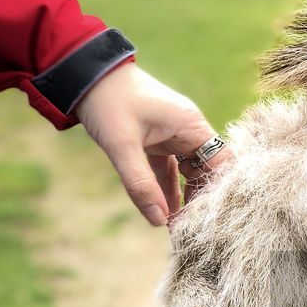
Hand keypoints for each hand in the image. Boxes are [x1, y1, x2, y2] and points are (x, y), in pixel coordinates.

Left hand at [74, 62, 232, 225]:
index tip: (213, 218)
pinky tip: (164, 214)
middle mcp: (188, 131)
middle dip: (202, 201)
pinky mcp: (157, 142)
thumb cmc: (108, 102)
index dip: (221, 190)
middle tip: (195, 231)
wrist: (83, 76)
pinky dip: (167, 191)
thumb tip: (159, 220)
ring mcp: (173, 136)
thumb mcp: (122, 145)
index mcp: (191, 126)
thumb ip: (141, 184)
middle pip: (208, 172)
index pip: (222, 163)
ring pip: (189, 174)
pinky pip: (169, 171)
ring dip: (184, 199)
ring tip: (180, 229)